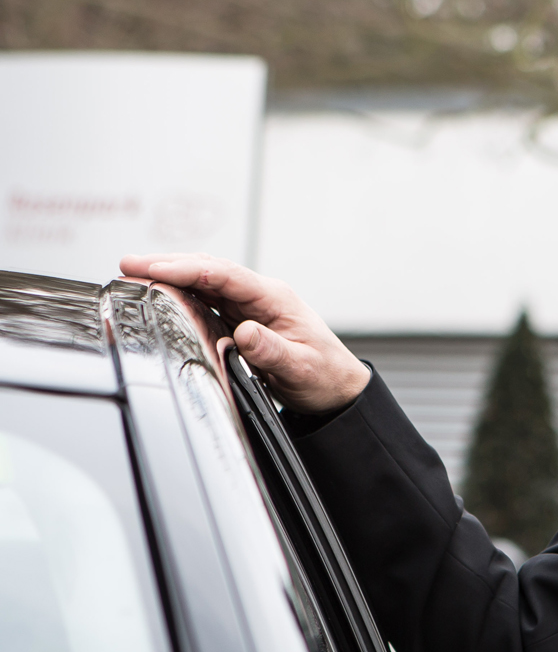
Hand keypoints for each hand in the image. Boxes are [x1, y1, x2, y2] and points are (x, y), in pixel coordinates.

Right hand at [119, 253, 369, 413]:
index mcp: (275, 299)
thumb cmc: (323, 375)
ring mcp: (250, 307)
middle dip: (169, 264)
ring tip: (133, 274)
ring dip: (171, 276)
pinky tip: (158, 294)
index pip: (226, 276)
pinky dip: (181, 293)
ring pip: (205, 282)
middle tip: (128, 265)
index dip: (189, 270)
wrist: (335, 386)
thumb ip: (272, 351)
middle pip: (210, 270)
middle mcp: (261, 297)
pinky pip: (207, 300)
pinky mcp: (242, 319)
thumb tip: (245, 333)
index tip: (155, 269)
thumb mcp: (300, 368)